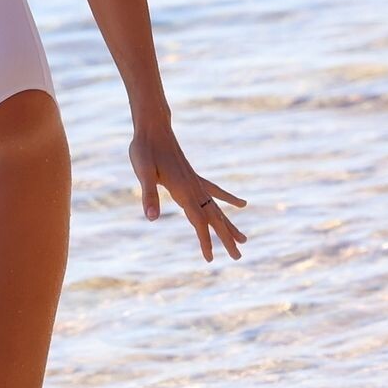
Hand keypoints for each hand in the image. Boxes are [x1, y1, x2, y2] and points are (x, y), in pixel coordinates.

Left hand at [129, 127, 247, 261]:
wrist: (153, 128)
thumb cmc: (145, 150)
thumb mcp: (143, 172)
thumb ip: (148, 195)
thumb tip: (151, 219)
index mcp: (184, 191)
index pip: (198, 221)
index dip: (205, 241)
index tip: (211, 259)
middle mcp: (195, 188)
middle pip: (214, 218)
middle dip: (226, 238)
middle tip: (239, 257)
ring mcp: (196, 182)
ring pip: (217, 208)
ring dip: (229, 225)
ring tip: (244, 239)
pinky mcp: (193, 176)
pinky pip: (215, 192)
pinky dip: (227, 199)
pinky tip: (241, 204)